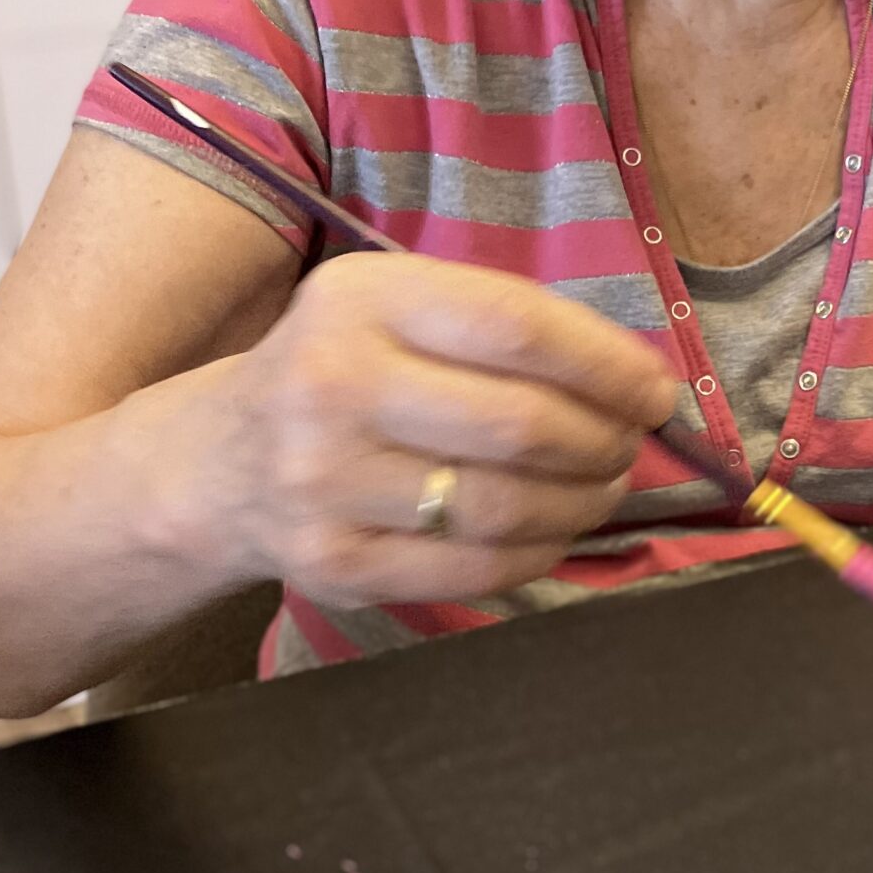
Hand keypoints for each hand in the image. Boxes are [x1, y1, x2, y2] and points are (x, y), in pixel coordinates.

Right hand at [195, 255, 676, 608]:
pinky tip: (550, 532)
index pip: (517, 329)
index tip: (656, 392)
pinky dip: (537, 553)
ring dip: (582, 503)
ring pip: (504, 507)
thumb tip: (635, 381)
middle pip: (520, 426)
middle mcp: (334, 386)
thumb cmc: (343, 372)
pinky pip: (474, 570)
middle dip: (604, 442)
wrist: (217, 465)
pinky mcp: (334, 566)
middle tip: (629, 447)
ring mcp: (326, 484)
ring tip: (601, 488)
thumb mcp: (394, 310)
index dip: (608, 366)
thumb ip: (498, 326)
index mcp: (360, 301)